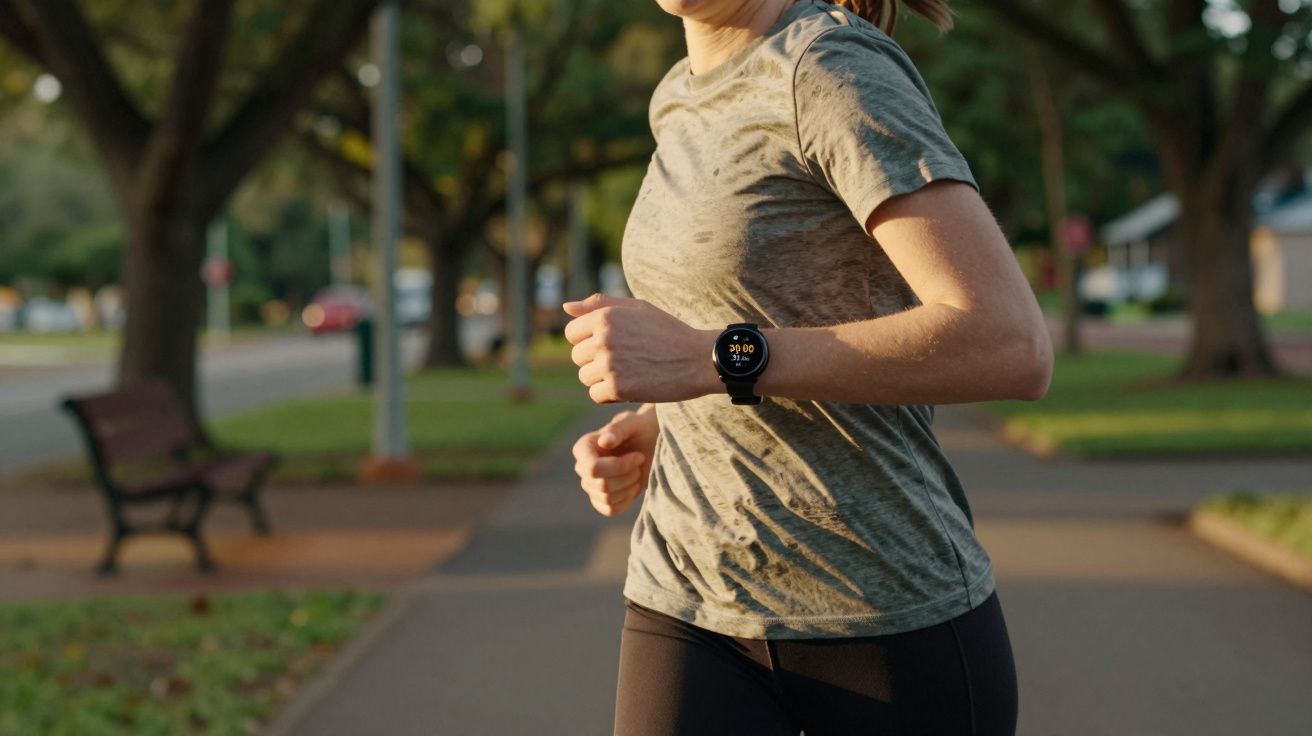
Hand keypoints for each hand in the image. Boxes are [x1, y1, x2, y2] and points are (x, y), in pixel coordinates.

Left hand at [562, 292, 717, 403]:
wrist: (698, 359)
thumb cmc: (668, 331)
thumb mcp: (638, 308)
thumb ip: (600, 305)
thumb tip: (566, 307)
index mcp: (605, 316)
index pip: (572, 334)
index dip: (589, 341)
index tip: (612, 345)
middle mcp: (603, 338)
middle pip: (577, 357)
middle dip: (596, 361)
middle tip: (625, 361)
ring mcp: (609, 364)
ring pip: (585, 378)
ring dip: (603, 379)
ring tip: (629, 373)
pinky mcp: (618, 387)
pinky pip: (596, 395)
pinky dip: (611, 396)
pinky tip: (631, 387)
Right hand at [572, 406, 659, 517]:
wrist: (651, 444)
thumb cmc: (642, 429)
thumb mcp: (633, 423)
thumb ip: (618, 429)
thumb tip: (605, 441)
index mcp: (584, 447)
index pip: (592, 469)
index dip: (618, 467)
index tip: (638, 456)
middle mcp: (583, 467)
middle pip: (602, 485)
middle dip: (628, 476)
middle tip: (640, 461)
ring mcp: (590, 485)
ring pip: (607, 498)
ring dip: (629, 486)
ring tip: (637, 471)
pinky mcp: (601, 499)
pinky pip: (610, 509)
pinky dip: (627, 499)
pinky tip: (634, 485)